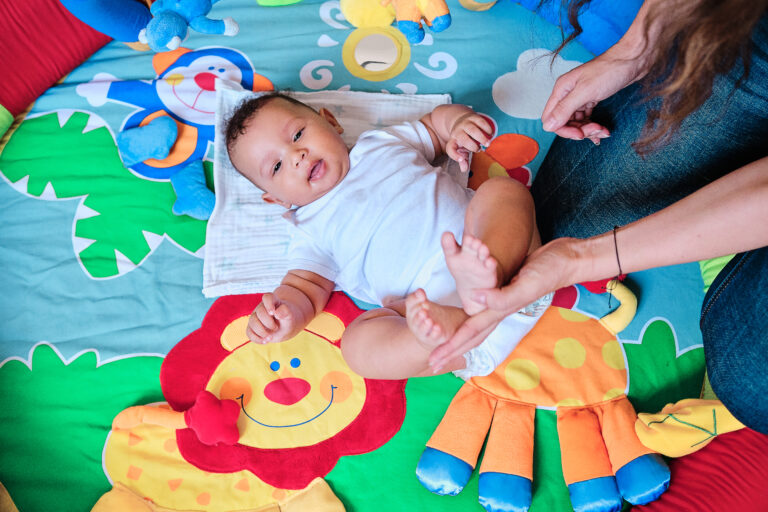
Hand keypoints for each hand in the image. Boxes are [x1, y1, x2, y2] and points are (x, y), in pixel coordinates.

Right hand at [246, 293, 299, 343]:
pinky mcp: (252, 327)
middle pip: (260, 312)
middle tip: (276, 328)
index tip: (273, 313)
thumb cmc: (287, 319)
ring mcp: (256, 317)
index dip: (268, 304)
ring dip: (261, 332)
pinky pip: (249, 332)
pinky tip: (265, 341)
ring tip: (271, 338)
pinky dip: (256, 338)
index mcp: (272, 301)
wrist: (285, 327)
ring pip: (252, 322)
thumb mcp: (290, 315)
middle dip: (268, 323)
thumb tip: (277, 313)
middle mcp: (262, 308)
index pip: (267, 297)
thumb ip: (285, 312)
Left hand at [429, 238, 581, 370]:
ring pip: (476, 323)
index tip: (432, 361)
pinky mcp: (504, 289)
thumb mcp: (524, 284)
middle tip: (431, 363)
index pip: (469, 333)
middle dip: (450, 348)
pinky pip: (482, 307)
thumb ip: (501, 296)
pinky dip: (471, 317)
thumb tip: (474, 301)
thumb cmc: (549, 271)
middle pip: (470, 334)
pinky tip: (467, 318)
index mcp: (500, 311)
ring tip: (444, 344)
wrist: (567, 259)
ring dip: (459, 335)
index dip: (450, 347)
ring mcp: (502, 301)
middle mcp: (499, 309)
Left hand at [447, 113, 493, 171]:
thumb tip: (464, 169)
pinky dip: (487, 128)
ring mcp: (465, 124)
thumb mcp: (462, 150)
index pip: (450, 148)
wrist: (461, 120)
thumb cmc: (463, 140)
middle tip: (479, 150)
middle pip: (463, 138)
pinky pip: (480, 121)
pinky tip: (490, 134)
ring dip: (481, 137)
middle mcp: (458, 132)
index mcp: (453, 141)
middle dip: (472, 145)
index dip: (455, 155)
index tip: (462, 159)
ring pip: (472, 129)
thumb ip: (463, 160)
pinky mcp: (473, 117)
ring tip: (488, 143)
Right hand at [541, 49, 646, 143]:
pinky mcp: (590, 99)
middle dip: (579, 131)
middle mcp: (567, 94)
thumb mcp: (585, 91)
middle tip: (596, 130)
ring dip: (588, 130)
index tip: (580, 134)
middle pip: (564, 123)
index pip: (550, 119)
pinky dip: (592, 126)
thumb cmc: (609, 70)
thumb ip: (565, 109)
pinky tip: (602, 130)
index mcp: (561, 90)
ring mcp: (578, 97)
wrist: (632, 59)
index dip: (564, 130)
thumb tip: (547, 126)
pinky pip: (585, 119)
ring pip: (576, 123)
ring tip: (603, 130)